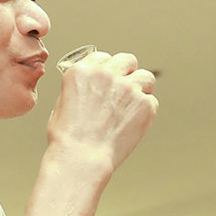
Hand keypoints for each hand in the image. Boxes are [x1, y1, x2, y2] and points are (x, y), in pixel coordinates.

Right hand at [47, 51, 158, 172]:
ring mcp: (127, 87)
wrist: (81, 157)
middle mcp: (106, 73)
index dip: (108, 70)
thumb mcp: (63, 102)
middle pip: (128, 60)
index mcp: (83, 70)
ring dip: (141, 88)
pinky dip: (146, 111)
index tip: (109, 80)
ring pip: (146, 77)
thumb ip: (81, 86)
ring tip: (133, 106)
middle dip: (127, 72)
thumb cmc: (68, 138)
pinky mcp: (144, 104)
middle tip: (125, 90)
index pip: (104, 57)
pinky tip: (133, 123)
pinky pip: (152, 101)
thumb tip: (94, 86)